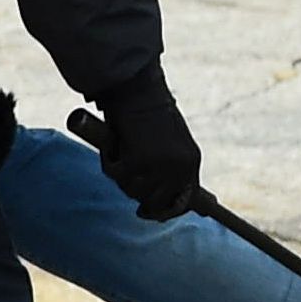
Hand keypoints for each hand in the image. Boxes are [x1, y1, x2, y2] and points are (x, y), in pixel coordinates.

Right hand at [74, 80, 203, 221]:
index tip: (148, 212)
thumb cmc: (149, 111)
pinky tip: (115, 141)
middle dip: (136, 191)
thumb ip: (166, 166)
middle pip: (154, 202)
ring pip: (132, 190)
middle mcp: (180, 168)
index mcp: (191, 161)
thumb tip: (151, 198)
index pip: (183, 200)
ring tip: (124, 146)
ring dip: (121, 173)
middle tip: (127, 167)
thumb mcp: (168, 141)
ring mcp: (160, 168)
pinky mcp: (137, 162)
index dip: (165, 210)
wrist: (139, 89)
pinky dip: (109, 159)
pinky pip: (115, 174)